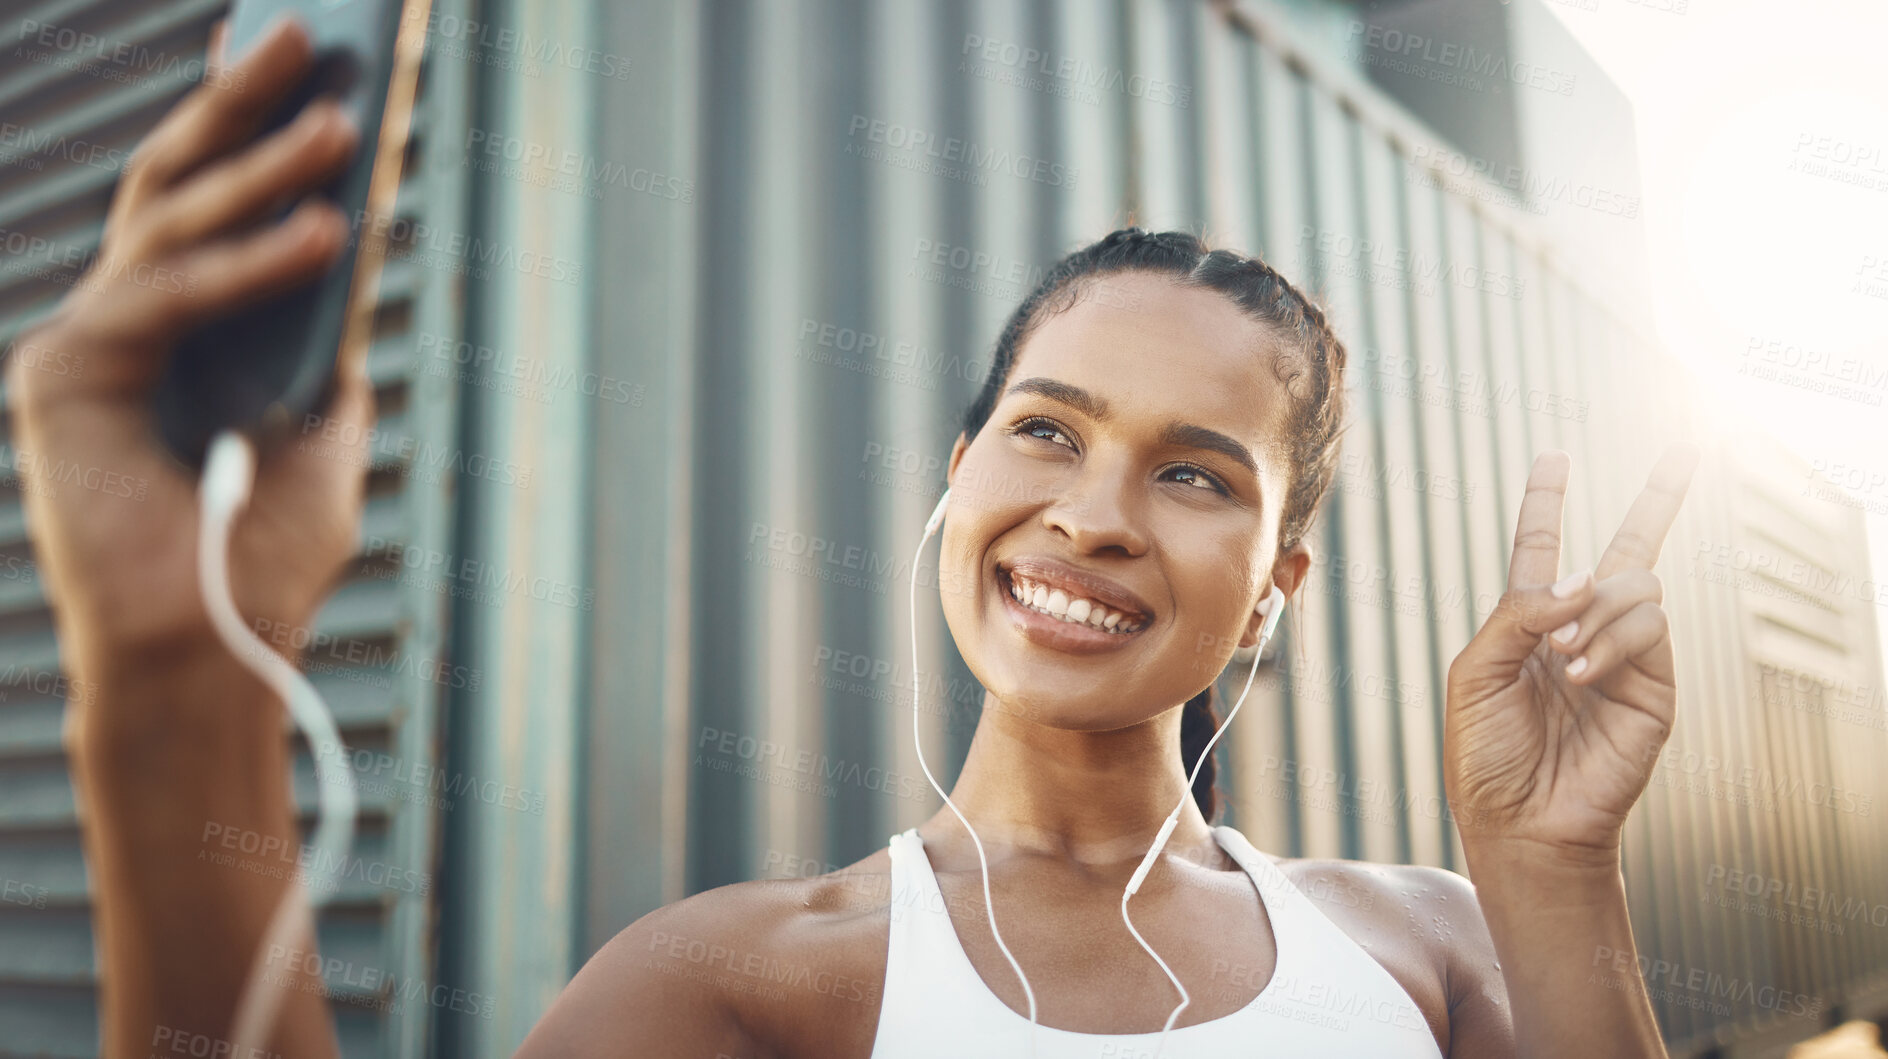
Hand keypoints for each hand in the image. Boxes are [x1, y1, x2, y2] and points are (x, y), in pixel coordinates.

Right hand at [4, 16, 375, 706]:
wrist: (213, 655)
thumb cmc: (267, 556)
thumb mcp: (321, 427)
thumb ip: (323, 341)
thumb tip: (354, 247)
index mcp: (177, 333)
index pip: (201, 205)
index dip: (236, 122)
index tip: (280, 46)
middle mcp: (121, 327)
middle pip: (171, 185)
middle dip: (238, 105)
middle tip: (306, 31)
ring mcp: (84, 347)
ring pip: (169, 228)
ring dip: (260, 171)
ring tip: (342, 123)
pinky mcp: (62, 378)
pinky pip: (162, 298)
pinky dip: (246, 267)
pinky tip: (323, 236)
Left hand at [1443, 444, 1699, 865]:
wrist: (1521, 821)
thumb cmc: (1487, 753)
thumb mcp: (1475, 672)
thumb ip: (1516, 614)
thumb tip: (1581, 577)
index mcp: (1527, 622)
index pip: (1538, 547)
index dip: (1545, 501)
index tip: (1553, 457)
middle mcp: (1581, 628)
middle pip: (1628, 548)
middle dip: (1659, 500)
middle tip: (1680, 463)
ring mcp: (1623, 654)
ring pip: (1636, 583)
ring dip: (1596, 609)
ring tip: (1564, 657)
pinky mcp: (1656, 685)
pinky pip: (1650, 625)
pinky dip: (1612, 639)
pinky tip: (1582, 671)